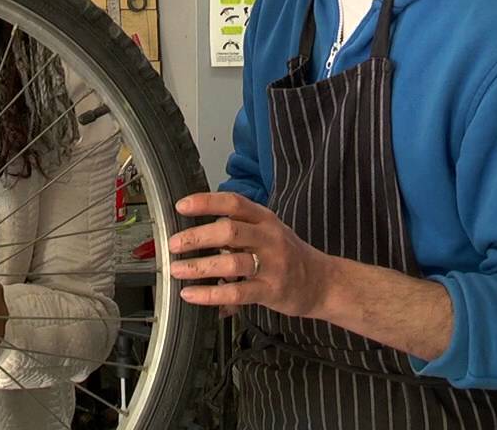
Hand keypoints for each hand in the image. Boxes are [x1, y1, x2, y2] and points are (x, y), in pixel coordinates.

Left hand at [169, 191, 332, 318]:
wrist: (323, 282)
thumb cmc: (288, 255)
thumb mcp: (267, 231)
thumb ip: (236, 227)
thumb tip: (194, 231)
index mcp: (264, 219)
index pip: (233, 202)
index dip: (206, 202)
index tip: (181, 206)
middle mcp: (269, 238)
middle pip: (229, 230)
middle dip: (196, 236)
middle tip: (173, 244)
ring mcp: (272, 265)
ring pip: (231, 262)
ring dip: (200, 266)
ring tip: (177, 269)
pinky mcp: (271, 291)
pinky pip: (237, 292)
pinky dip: (210, 294)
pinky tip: (191, 294)